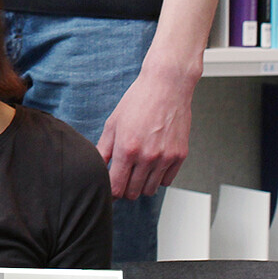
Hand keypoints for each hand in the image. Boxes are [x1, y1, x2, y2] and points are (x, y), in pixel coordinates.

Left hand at [95, 60, 194, 199]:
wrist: (167, 86)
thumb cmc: (139, 100)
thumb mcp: (113, 123)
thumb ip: (104, 150)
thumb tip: (97, 168)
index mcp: (127, 148)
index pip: (116, 187)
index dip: (111, 191)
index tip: (110, 187)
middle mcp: (147, 156)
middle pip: (132, 192)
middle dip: (125, 188)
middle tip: (123, 177)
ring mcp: (166, 157)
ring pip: (150, 190)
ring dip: (141, 185)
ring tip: (137, 171)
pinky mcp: (180, 156)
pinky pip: (166, 181)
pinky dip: (158, 178)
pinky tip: (152, 165)